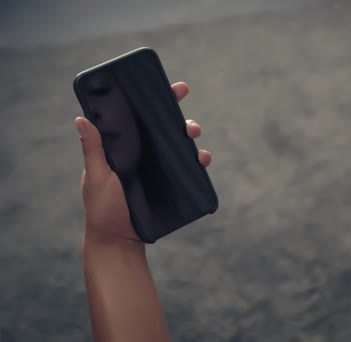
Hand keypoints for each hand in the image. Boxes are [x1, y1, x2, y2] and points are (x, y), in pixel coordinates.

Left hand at [75, 82, 210, 242]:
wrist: (119, 240)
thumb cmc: (102, 208)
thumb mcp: (96, 177)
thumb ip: (93, 150)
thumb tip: (82, 118)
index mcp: (125, 146)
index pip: (141, 117)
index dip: (158, 100)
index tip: (175, 88)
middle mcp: (145, 153)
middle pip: (166, 129)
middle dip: (181, 119)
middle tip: (188, 124)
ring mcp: (159, 169)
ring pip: (180, 146)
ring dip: (191, 140)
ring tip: (195, 142)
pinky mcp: (171, 184)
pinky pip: (188, 169)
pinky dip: (199, 162)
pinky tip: (202, 161)